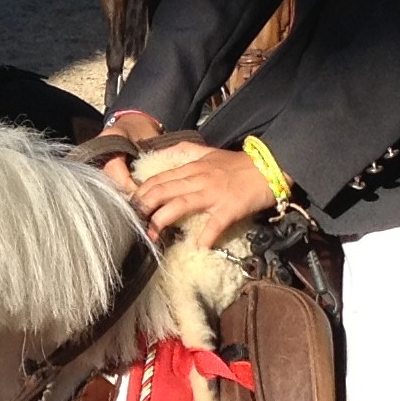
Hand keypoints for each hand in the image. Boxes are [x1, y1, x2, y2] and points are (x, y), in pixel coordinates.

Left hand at [127, 145, 275, 246]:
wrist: (269, 166)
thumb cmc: (238, 163)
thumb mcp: (208, 152)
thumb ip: (184, 152)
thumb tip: (162, 154)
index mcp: (192, 167)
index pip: (158, 179)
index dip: (140, 193)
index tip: (130, 207)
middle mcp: (198, 179)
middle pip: (162, 191)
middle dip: (143, 208)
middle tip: (132, 223)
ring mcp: (213, 194)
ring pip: (179, 206)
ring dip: (161, 222)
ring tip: (151, 237)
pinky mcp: (229, 209)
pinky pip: (212, 226)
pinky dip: (203, 238)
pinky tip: (196, 248)